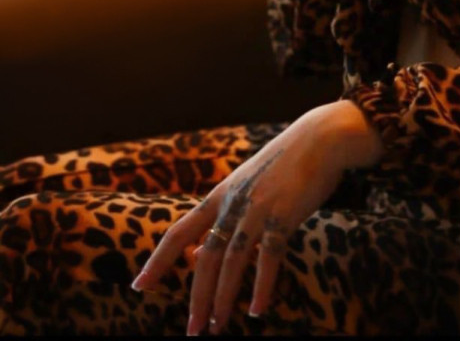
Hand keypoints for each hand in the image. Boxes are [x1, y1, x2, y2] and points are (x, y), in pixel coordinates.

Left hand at [129, 103, 383, 333]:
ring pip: (232, 262)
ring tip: (218, 325)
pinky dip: (261, 286)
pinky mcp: (284, 215)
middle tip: (193, 329)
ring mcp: (258, 209)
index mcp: (221, 194)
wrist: (321, 138)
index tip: (139, 287)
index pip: (179, 232)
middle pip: (205, 257)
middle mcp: (234, 203)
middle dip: (197, 297)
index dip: (158, 261)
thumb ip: (226, 213)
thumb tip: (200, 252)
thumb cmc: (286, 162)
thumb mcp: (248, 181)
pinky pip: (268, 258)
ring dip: (223, 298)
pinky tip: (258, 309)